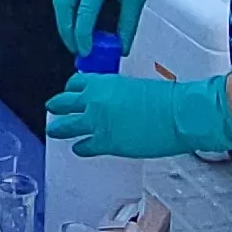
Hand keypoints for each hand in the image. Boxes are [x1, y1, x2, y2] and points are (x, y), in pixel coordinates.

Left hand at [46, 69, 231, 159]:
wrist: (179, 114)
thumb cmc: (167, 99)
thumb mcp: (135, 87)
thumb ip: (117, 93)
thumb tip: (113, 102)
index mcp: (103, 83)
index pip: (76, 82)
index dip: (70, 89)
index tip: (69, 92)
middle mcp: (94, 101)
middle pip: (64, 102)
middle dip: (57, 106)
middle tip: (52, 108)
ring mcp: (96, 123)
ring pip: (66, 126)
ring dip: (59, 128)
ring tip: (54, 130)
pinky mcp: (105, 143)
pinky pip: (83, 146)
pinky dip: (80, 148)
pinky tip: (78, 148)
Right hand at [50, 0, 185, 53]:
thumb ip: (127, 26)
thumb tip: (122, 48)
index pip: (85, 12)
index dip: (83, 35)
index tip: (86, 52)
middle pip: (63, 6)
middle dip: (66, 30)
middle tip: (75, 49)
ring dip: (65, 21)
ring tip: (75, 39)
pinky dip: (69, 9)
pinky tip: (77, 21)